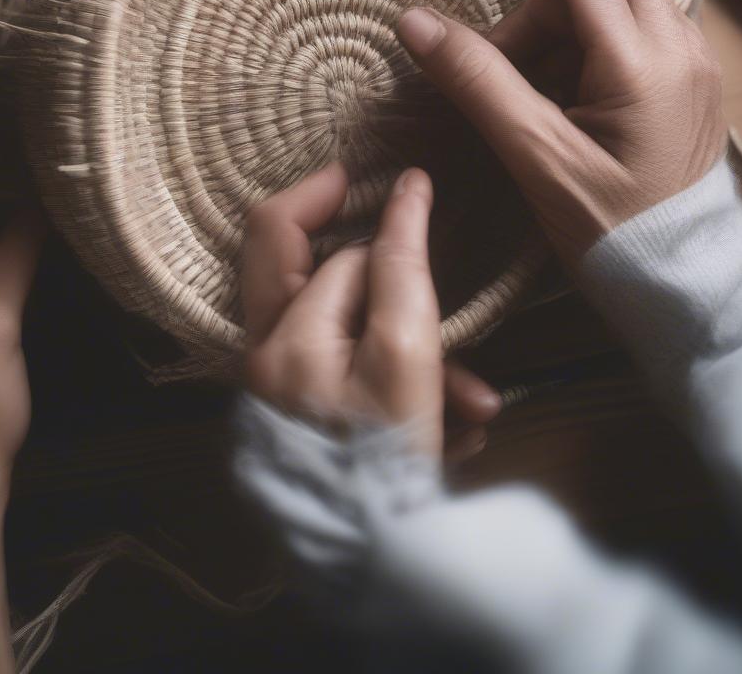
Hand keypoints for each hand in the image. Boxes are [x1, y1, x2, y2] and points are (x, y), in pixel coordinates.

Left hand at [241, 164, 499, 456]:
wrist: (384, 564)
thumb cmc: (388, 455)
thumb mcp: (405, 352)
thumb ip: (398, 265)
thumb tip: (404, 190)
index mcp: (281, 340)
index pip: (331, 254)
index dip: (369, 215)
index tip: (401, 178)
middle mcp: (268, 359)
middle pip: (290, 262)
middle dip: (356, 247)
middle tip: (375, 198)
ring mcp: (286, 387)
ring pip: (345, 329)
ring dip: (414, 351)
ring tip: (473, 399)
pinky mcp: (312, 411)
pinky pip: (356, 373)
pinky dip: (407, 389)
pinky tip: (460, 426)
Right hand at [397, 0, 726, 264]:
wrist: (682, 281)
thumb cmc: (608, 230)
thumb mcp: (535, 157)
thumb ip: (478, 83)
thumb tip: (414, 23)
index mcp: (643, 63)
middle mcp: (682, 49)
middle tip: (508, 39)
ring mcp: (695, 66)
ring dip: (575, 14)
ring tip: (533, 79)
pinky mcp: (694, 86)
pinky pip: (643, 30)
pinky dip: (598, 37)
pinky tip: (570, 86)